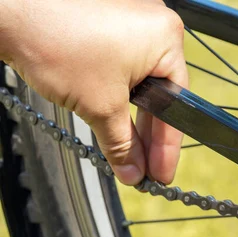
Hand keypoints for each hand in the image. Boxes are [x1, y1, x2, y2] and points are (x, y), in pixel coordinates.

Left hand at [1, 0, 187, 184]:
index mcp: (167, 38)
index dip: (167, 146)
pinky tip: (110, 114)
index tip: (161, 173)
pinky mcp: (109, 16)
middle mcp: (156, 23)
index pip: (175, 103)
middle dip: (148, 133)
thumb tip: (135, 172)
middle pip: (159, 91)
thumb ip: (123, 144)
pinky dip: (117, 89)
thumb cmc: (56, 43)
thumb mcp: (99, 106)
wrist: (9, 9)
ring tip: (124, 145)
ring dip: (131, 114)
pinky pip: (124, 62)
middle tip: (143, 168)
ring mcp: (132, 16)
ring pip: (141, 79)